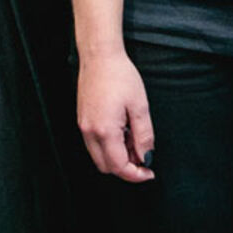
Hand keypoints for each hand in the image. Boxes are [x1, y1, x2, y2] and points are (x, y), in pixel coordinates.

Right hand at [77, 49, 155, 182]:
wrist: (100, 57)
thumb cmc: (120, 76)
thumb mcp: (140, 106)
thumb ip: (144, 136)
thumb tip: (146, 157)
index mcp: (105, 131)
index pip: (119, 166)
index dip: (136, 175)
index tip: (149, 173)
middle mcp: (90, 132)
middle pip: (106, 167)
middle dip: (126, 168)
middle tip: (144, 157)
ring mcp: (83, 127)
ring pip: (99, 157)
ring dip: (117, 157)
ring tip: (134, 141)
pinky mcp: (82, 120)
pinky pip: (94, 144)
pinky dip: (109, 147)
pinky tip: (123, 132)